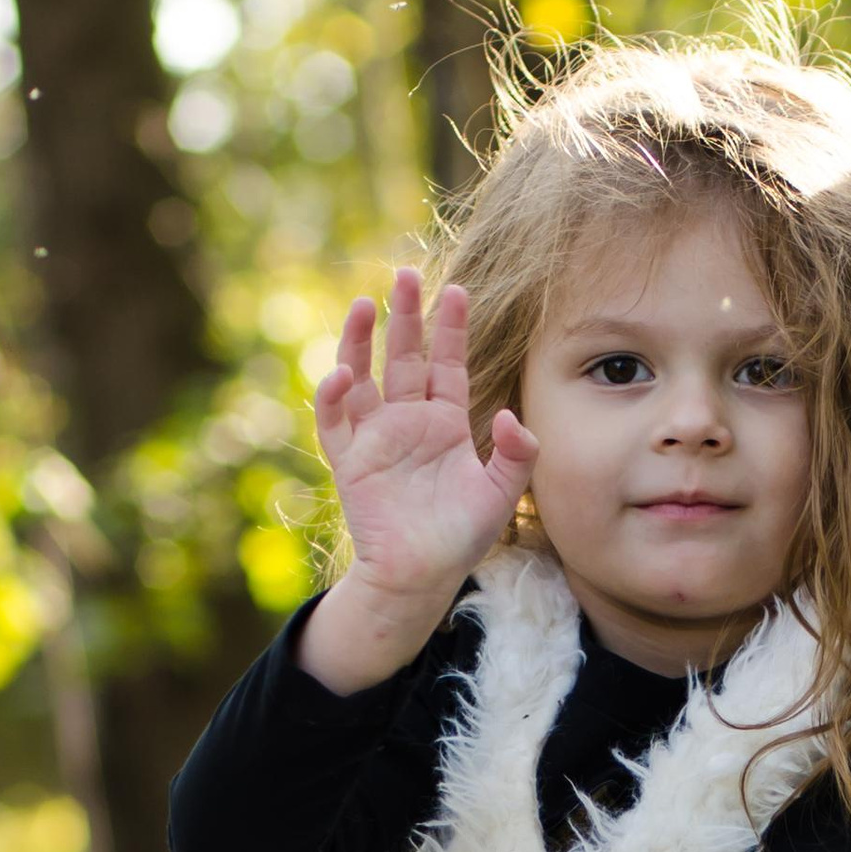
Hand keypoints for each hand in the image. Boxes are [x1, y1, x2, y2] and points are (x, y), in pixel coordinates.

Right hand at [301, 272, 536, 690]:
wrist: (421, 578)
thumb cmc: (460, 538)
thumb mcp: (500, 495)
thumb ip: (516, 455)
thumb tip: (509, 415)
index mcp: (445, 424)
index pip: (447, 364)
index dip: (450, 328)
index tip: (456, 289)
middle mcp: (408, 422)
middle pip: (404, 357)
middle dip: (405, 316)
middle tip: (404, 274)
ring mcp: (376, 438)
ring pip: (364, 377)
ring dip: (359, 341)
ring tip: (363, 304)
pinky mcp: (350, 461)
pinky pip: (335, 422)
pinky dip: (334, 397)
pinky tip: (344, 374)